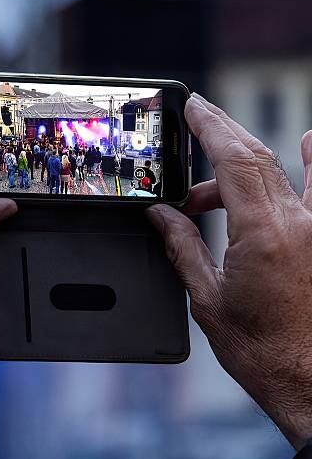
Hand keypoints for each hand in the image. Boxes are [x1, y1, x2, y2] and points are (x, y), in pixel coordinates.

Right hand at [147, 93, 311, 448]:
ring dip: (246, 159)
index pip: (234, 160)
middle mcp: (299, 224)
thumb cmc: (264, 352)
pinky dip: (311, 163)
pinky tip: (309, 144)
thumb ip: (183, 248)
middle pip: (258, 156)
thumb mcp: (207, 299)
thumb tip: (161, 217)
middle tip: (197, 116)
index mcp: (263, 234)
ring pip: (285, 170)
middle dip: (223, 131)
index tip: (191, 107)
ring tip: (210, 184)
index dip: (210, 126)